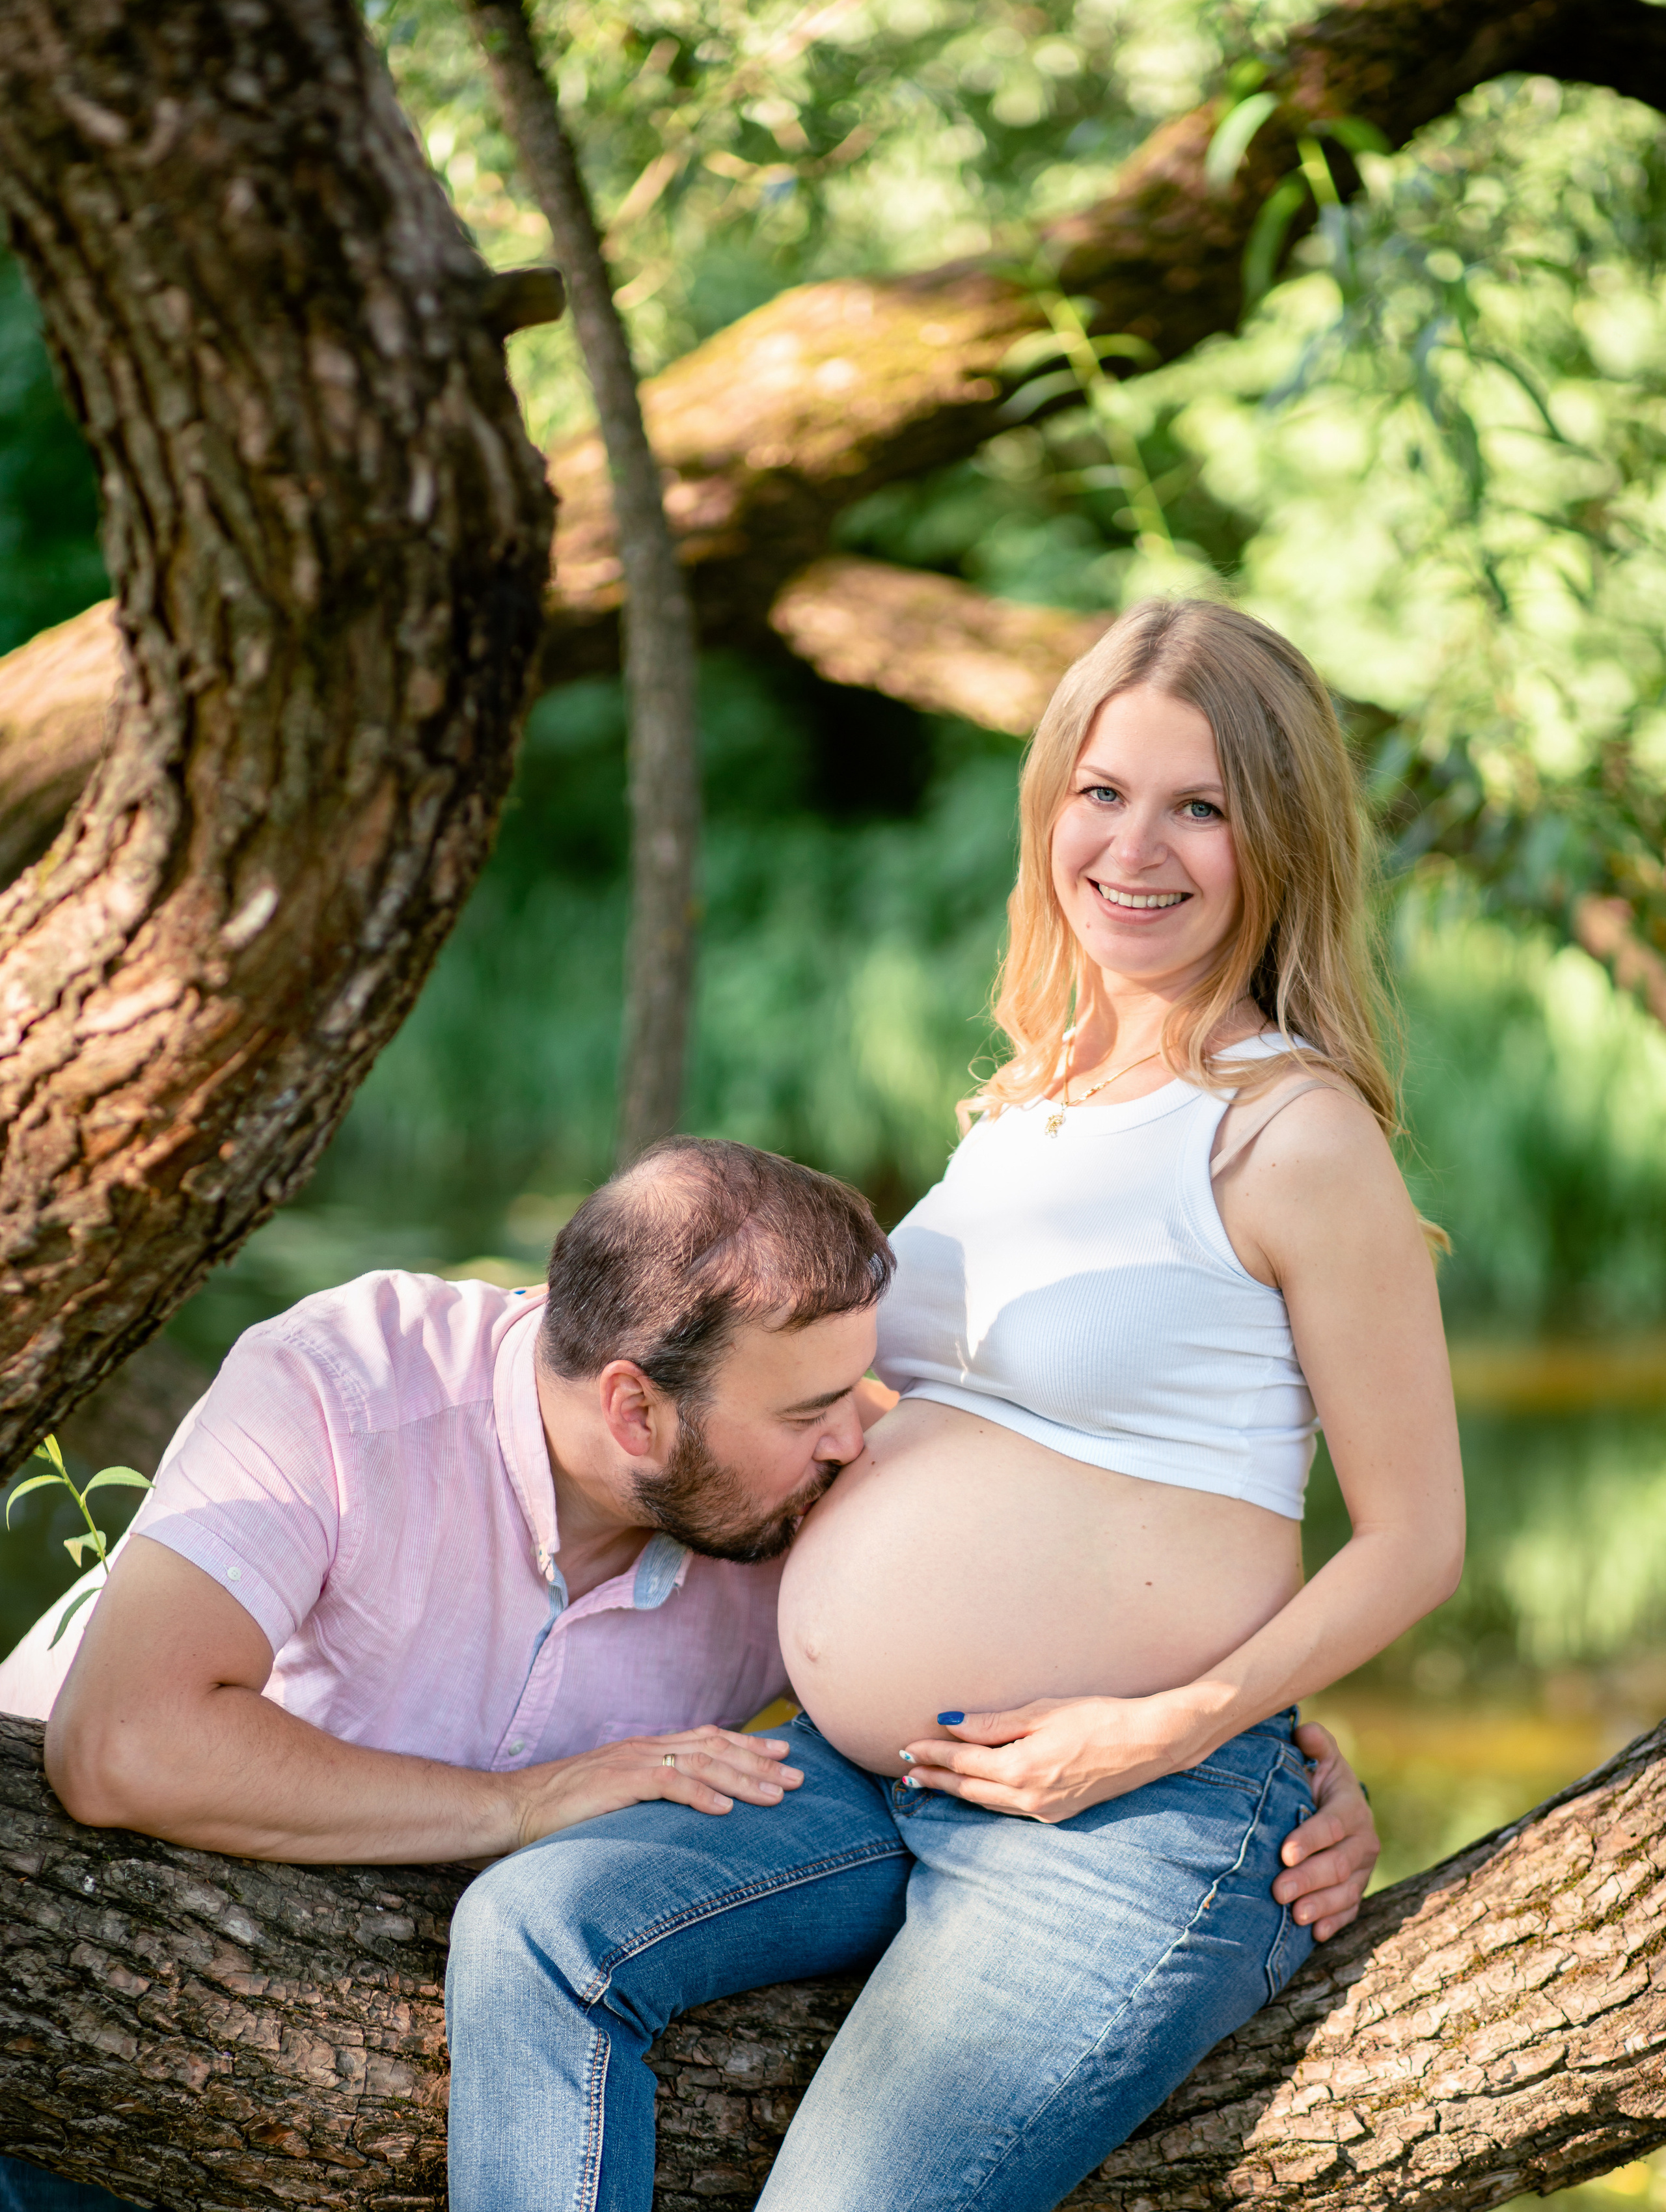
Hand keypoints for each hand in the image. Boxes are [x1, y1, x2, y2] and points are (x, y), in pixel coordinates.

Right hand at [509, 1726, 801, 1849]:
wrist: (515, 1806)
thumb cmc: (562, 1808)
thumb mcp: (615, 1795)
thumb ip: (648, 1793)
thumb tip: (685, 1809)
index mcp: (645, 1748)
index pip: (708, 1738)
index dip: (748, 1743)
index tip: (783, 1752)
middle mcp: (645, 1748)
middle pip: (715, 1748)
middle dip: (760, 1761)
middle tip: (799, 1775)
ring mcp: (632, 1762)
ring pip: (702, 1764)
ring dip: (744, 1779)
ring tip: (776, 1796)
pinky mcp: (618, 1783)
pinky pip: (668, 1786)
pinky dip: (701, 1795)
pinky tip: (726, 1810)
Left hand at [901, 1690, 1214, 1824]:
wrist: (1148, 1744)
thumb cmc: (1097, 1718)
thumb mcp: (1041, 1712)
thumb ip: (992, 1724)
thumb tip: (950, 1724)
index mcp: (1022, 1770)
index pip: (963, 1763)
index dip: (933, 1754)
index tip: (907, 1746)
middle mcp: (1029, 1798)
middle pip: (969, 1790)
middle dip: (936, 1778)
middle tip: (906, 1770)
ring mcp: (1045, 1811)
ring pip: (987, 1803)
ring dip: (957, 1791)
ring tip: (930, 1781)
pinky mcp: (1058, 1815)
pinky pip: (1010, 1808)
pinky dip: (986, 1798)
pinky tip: (976, 1790)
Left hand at [1273, 1721, 1378, 1939]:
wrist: (1333, 1805)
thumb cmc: (1315, 1777)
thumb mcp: (1318, 1758)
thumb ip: (1314, 1745)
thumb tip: (1304, 1732)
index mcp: (1351, 1806)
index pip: (1333, 1825)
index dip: (1311, 1839)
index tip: (1284, 1852)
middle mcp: (1363, 1839)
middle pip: (1338, 1864)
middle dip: (1309, 1879)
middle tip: (1278, 1891)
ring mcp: (1362, 1868)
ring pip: (1346, 1891)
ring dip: (1321, 1905)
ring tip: (1296, 1917)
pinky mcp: (1356, 1889)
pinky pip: (1350, 1910)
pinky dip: (1334, 1923)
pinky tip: (1316, 1934)